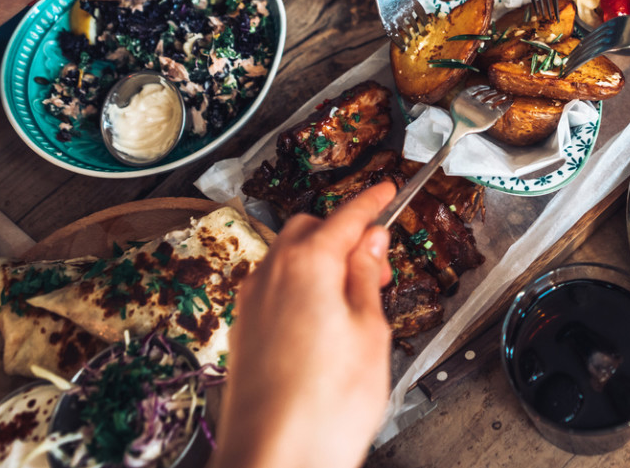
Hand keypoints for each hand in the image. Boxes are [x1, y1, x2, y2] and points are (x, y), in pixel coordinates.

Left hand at [214, 184, 394, 467]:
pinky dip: (300, 287)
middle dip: (344, 236)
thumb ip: (366, 278)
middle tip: (377, 265)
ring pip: (288, 258)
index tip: (386, 189)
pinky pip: (274, 288)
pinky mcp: (242, 331)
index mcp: (307, 264)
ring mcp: (250, 303)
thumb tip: (369, 242)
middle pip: (310, 230)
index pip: (346, 216)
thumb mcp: (370, 332)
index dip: (372, 201)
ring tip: (355, 298)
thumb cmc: (324, 407)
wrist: (272, 460)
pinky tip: (324, 320)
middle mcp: (270, 275)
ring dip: (321, 261)